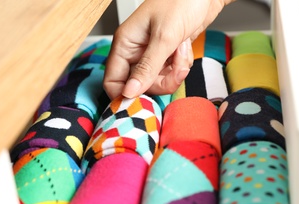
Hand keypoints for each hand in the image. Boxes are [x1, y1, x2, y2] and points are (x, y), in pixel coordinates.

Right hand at [103, 0, 234, 98]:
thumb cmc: (181, 2)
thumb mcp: (164, 37)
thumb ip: (147, 67)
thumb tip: (129, 92)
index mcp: (125, 44)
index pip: (113, 81)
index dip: (125, 94)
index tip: (143, 99)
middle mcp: (136, 51)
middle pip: (141, 86)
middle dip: (162, 80)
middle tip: (177, 67)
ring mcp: (152, 54)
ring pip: (159, 80)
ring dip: (175, 70)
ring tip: (181, 49)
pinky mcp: (167, 54)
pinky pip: (172, 72)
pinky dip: (182, 63)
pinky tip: (185, 46)